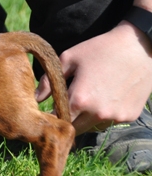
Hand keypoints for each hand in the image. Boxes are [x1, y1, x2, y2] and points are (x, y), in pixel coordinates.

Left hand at [35, 21, 151, 133]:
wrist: (140, 46)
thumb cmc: (101, 49)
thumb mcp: (69, 59)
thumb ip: (48, 81)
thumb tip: (35, 99)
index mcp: (80, 100)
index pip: (59, 121)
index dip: (52, 117)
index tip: (50, 110)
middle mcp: (98, 113)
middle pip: (75, 128)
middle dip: (68, 120)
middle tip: (67, 106)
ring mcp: (116, 116)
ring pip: (93, 127)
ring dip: (86, 119)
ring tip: (89, 99)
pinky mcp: (130, 116)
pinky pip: (111, 122)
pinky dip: (105, 115)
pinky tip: (107, 97)